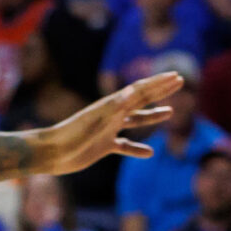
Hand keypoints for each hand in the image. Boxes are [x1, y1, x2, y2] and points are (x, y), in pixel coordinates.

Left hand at [33, 73, 182, 175]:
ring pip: (135, 121)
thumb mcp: (96, 121)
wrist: (51, 153)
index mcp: (112, 105)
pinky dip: (137, 149)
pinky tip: (149, 153)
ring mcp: (108, 129)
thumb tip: (134, 92)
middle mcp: (112, 114)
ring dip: (152, 116)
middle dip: (161, 90)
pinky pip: (124, 146)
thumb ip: (115, 107)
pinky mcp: (102, 146)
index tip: (177, 76)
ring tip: (170, 112)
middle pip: (142, 100)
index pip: (141, 90)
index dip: (160, 83)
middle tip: (179, 82)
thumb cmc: (71, 136)